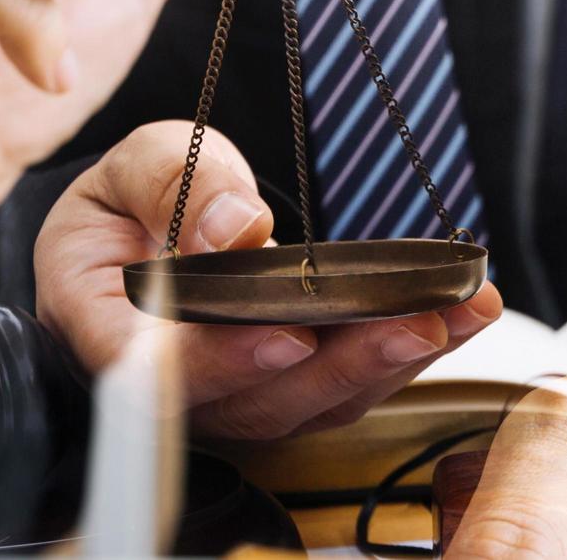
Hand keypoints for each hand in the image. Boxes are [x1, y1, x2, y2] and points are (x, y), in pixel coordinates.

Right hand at [35, 121, 504, 441]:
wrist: (143, 229)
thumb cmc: (129, 202)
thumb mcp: (132, 165)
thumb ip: (171, 183)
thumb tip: (234, 228)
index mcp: (103, 329)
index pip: (152, 370)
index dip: (221, 362)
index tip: (287, 337)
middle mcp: (170, 385)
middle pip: (252, 400)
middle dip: (339, 364)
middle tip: (409, 322)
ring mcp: (232, 398)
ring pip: (312, 402)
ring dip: (391, 360)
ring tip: (457, 310)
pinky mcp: (287, 392)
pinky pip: (348, 385)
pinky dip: (409, 350)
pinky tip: (463, 311)